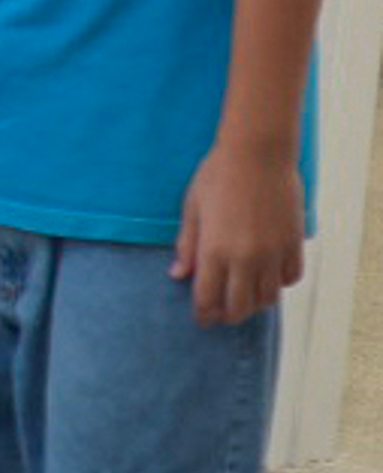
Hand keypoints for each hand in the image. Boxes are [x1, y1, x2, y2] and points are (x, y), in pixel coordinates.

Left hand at [173, 138, 305, 326]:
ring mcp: (273, 252)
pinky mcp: (294, 243)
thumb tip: (178, 274)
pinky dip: (279, 284)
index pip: (207, 298)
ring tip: (244, 299)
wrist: (257, 154)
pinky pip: (291, 277)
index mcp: (214, 250)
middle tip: (221, 315)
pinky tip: (268, 278)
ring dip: (255, 304)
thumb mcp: (192, 209)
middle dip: (228, 316)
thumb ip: (187, 245)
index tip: (201, 319)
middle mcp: (246, 258)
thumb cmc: (217, 176)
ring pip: (268, 297)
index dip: (203, 314)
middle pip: (240, 306)